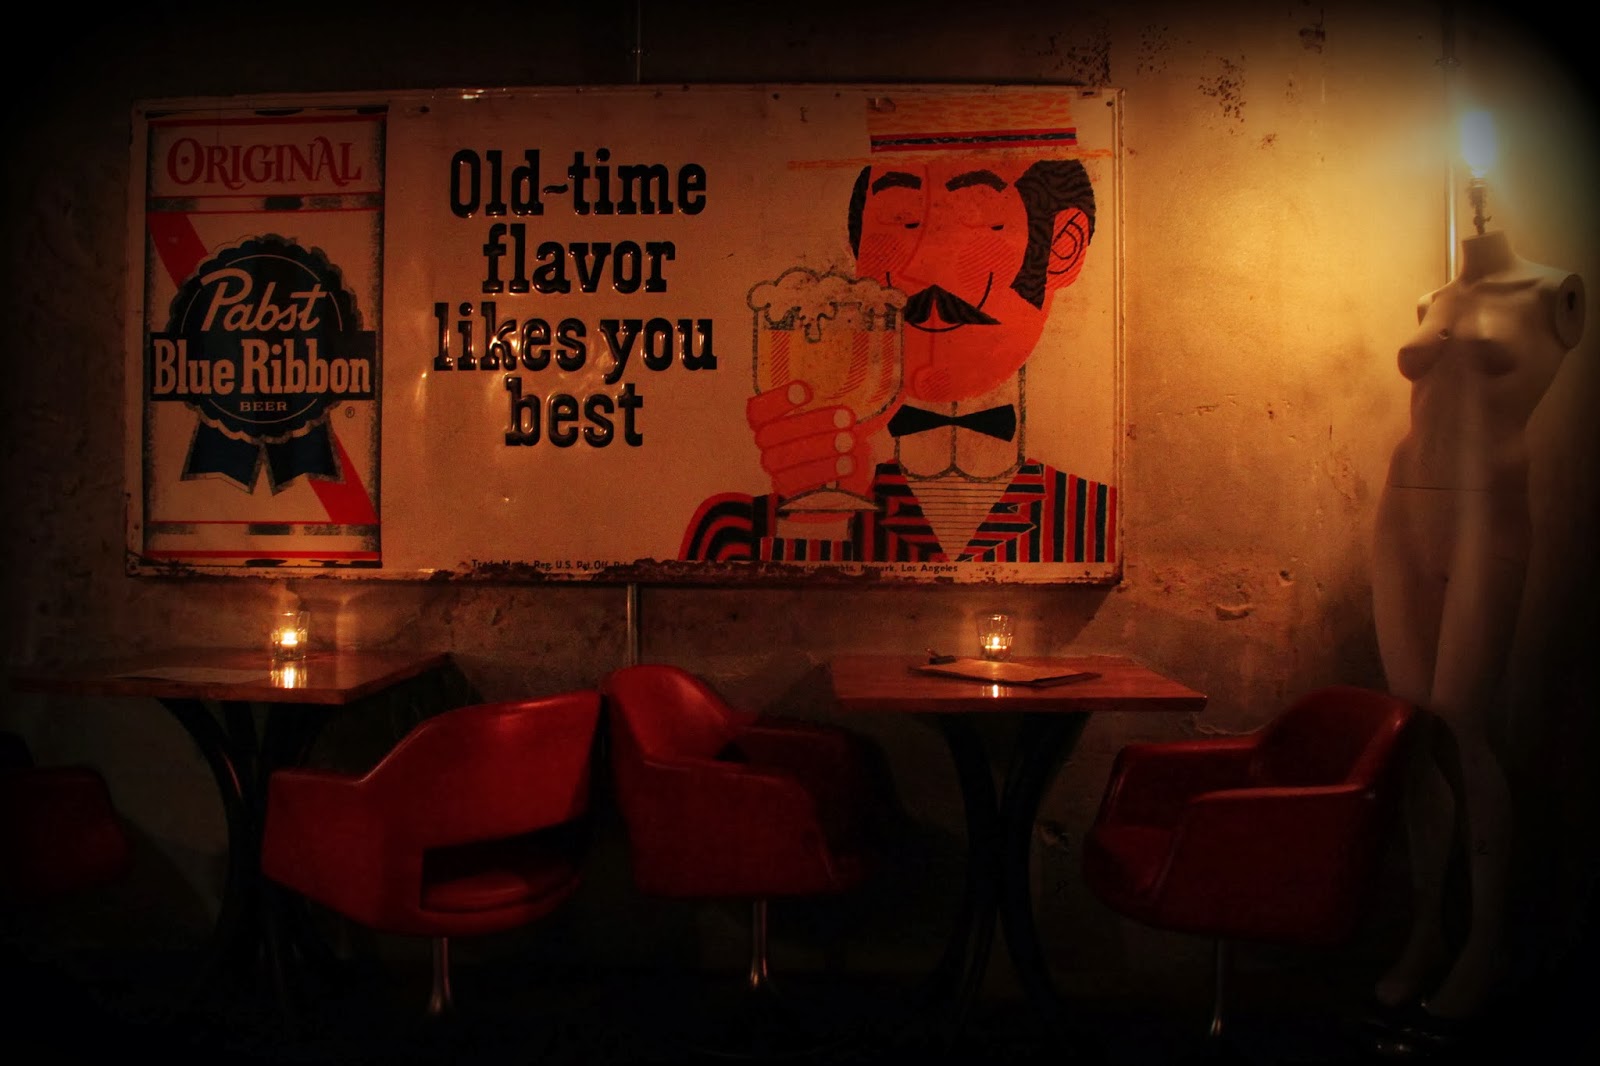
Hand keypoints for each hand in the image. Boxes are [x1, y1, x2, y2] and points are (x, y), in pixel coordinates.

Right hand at [746, 382, 892, 502]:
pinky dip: (824, 472)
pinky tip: (848, 464)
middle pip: (772, 434)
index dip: (776, 400)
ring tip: (850, 442)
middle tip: (846, 418)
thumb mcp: (845, 409)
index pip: (758, 410)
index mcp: (772, 419)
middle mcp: (767, 445)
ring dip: (818, 448)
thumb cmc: (843, 431)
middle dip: (810, 424)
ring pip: (783, 459)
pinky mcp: (790, 492)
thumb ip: (846, 392)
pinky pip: (798, 484)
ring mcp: (776, 470)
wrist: (852, 470)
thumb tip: (875, 369)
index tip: (806, 390)